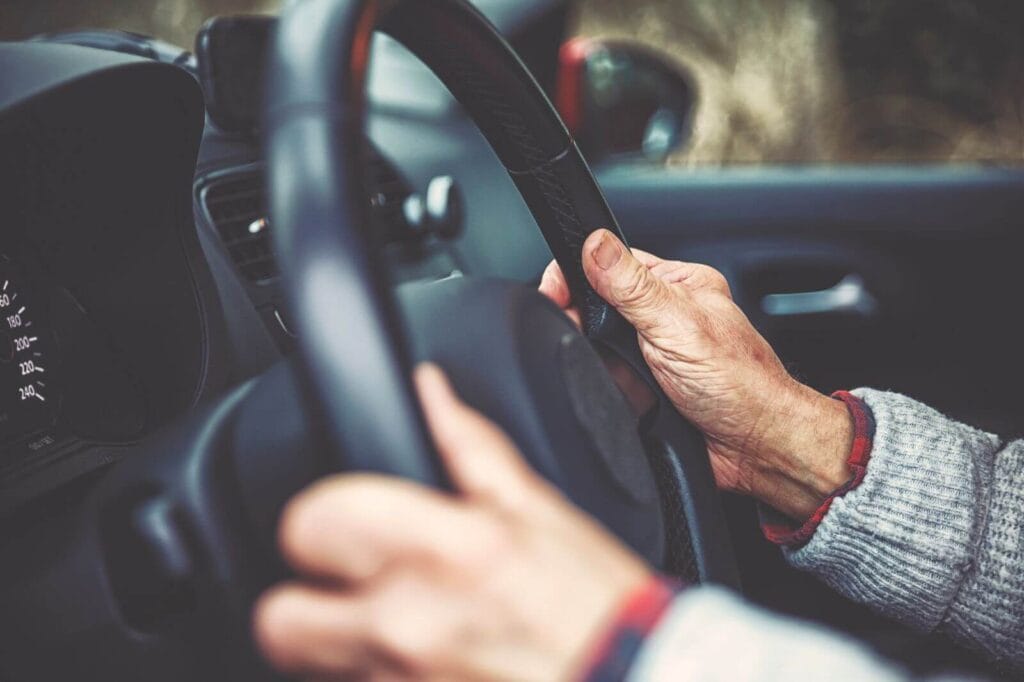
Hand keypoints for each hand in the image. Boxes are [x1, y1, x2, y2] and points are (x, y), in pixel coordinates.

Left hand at [254, 365, 651, 680]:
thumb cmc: (597, 607)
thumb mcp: (540, 510)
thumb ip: (470, 447)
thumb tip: (431, 391)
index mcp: (440, 550)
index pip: (310, 522)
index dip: (319, 516)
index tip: (341, 523)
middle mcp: (405, 625)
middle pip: (277, 618)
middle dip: (301, 600)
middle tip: (344, 589)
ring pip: (312, 668)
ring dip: (339, 648)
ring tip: (394, 632)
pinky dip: (374, 681)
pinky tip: (420, 665)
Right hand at [539, 230, 852, 520]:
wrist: (754, 449)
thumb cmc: (740, 385)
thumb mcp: (677, 323)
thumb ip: (631, 286)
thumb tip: (596, 243)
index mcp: (676, 285)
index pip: (610, 263)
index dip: (576, 274)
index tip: (554, 292)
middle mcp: (664, 316)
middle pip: (597, 306)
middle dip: (585, 325)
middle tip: (586, 339)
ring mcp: (653, 354)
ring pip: (597, 348)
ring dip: (599, 364)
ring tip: (621, 377)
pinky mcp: (644, 389)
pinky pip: (606, 382)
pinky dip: (607, 391)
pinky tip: (623, 398)